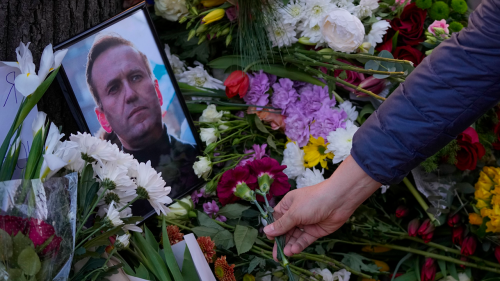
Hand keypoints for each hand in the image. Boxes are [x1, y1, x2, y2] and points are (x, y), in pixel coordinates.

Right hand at [263, 156, 380, 257]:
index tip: (270, 239)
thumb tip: (266, 231)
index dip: (273, 229)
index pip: (276, 219)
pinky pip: (304, 239)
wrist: (338, 201)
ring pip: (294, 236)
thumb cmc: (313, 201)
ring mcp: (305, 223)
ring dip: (289, 245)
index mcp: (288, 205)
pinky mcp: (315, 231)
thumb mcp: (294, 213)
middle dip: (280, 242)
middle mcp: (295, 214)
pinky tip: (294, 250)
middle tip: (276, 256)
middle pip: (285, 230)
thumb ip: (281, 225)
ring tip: (286, 254)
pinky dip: (299, 245)